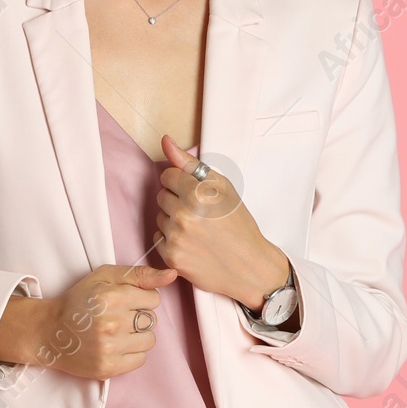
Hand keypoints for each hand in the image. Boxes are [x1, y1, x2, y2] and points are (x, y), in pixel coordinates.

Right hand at [38, 263, 178, 380]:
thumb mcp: (105, 277)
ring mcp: (110, 348)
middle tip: (117, 316)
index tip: (124, 301)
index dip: (140, 299)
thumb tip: (172, 275)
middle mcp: (112, 323)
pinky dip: (132, 353)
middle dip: (138, 316)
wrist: (49, 331)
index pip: (153, 300)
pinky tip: (116, 346)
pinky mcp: (108, 368)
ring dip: (137, 336)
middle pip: (151, 320)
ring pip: (149, 340)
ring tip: (117, 332)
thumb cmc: (79, 300)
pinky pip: (140, 360)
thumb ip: (140, 274)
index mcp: (112, 297)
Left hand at [153, 135, 290, 310]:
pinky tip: (191, 242)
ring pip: (159, 216)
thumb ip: (190, 164)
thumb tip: (166, 142)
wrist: (248, 266)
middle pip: (162, 195)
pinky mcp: (171, 256)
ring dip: (173, 220)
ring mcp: (176, 236)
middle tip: (200, 212)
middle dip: (177, 200)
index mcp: (198, 192)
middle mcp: (184, 214)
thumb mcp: (223, 187)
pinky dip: (171, 239)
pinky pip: (158, 238)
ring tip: (197, 228)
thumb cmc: (239, 225)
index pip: (168, 175)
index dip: (182, 182)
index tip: (196, 193)